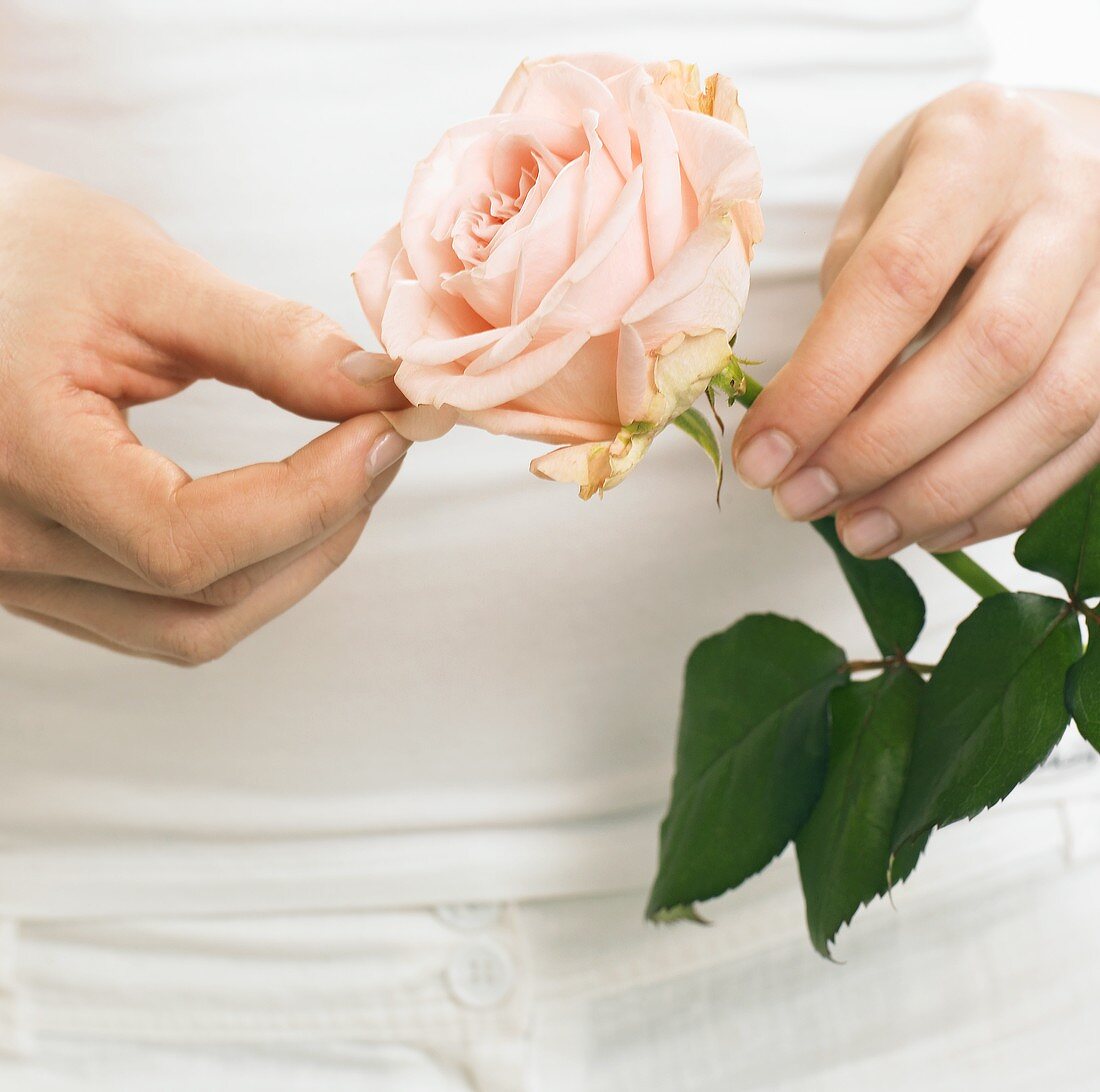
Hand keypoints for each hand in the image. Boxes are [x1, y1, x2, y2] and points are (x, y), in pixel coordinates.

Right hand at [0, 157, 406, 663]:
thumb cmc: (6, 247)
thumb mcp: (138, 272)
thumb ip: (269, 341)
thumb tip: (381, 389)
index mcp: (15, 455)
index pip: (191, 543)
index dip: (314, 497)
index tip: (386, 428)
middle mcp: (1, 542)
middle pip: (207, 595)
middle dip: (325, 523)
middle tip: (385, 443)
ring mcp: (12, 573)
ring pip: (193, 628)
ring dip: (295, 564)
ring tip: (350, 480)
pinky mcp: (36, 576)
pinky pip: (159, 619)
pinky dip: (244, 578)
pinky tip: (284, 513)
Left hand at [732, 83, 1099, 556]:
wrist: (1067, 149)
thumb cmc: (948, 179)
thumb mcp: (879, 198)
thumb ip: (847, 297)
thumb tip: (806, 428)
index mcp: (979, 149)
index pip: (896, 281)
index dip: (823, 385)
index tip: (762, 456)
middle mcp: (1072, 203)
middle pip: (987, 353)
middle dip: (879, 449)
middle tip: (801, 501)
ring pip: (1052, 408)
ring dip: (941, 493)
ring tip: (858, 532)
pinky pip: (1086, 442)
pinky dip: (1001, 502)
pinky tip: (928, 527)